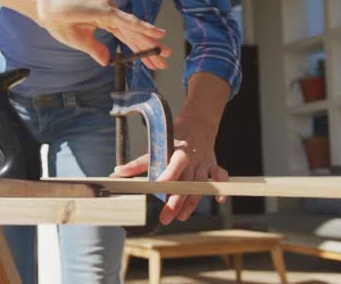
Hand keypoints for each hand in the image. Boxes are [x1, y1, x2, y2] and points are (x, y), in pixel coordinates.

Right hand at [35, 0, 171, 68]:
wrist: (44, 8)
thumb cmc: (59, 22)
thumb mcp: (80, 42)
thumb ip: (95, 50)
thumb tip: (107, 62)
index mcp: (105, 22)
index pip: (127, 39)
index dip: (141, 51)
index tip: (153, 63)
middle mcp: (111, 15)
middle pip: (134, 35)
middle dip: (150, 48)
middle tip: (165, 60)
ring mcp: (109, 11)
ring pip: (134, 29)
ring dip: (150, 40)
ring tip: (164, 50)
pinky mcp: (105, 10)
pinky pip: (126, 21)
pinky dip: (142, 27)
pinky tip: (155, 33)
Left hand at [113, 106, 227, 225]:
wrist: (198, 123)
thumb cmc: (175, 138)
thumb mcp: (157, 146)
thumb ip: (139, 163)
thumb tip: (118, 172)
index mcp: (179, 153)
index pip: (174, 168)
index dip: (168, 180)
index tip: (158, 193)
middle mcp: (193, 160)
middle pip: (187, 184)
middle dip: (177, 202)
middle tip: (166, 217)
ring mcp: (205, 164)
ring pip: (201, 186)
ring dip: (192, 203)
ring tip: (181, 217)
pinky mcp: (214, 166)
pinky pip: (221, 177)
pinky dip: (222, 188)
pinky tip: (219, 199)